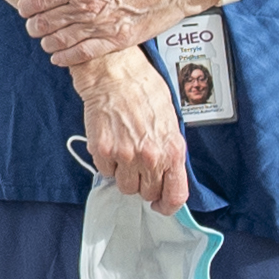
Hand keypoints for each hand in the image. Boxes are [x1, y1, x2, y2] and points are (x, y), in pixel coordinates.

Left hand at [17, 0, 198, 67]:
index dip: (27, 5)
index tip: (23, 8)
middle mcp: (88, 6)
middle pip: (47, 22)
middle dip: (34, 26)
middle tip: (31, 26)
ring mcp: (102, 26)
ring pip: (61, 41)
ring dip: (47, 43)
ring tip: (44, 41)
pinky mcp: (117, 40)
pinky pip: (83, 54)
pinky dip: (66, 58)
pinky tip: (58, 57)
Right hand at [73, 45, 191, 214]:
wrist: (115, 73)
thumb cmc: (144, 89)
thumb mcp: (170, 120)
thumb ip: (170, 149)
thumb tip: (167, 173)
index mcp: (172, 149)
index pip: (175, 195)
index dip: (168, 206)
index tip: (161, 205)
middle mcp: (150, 157)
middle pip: (147, 193)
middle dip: (144, 184)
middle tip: (139, 166)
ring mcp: (125, 156)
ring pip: (125, 187)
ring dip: (124, 175)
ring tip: (125, 152)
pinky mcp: (103, 151)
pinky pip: (105, 172)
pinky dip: (108, 163)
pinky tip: (112, 142)